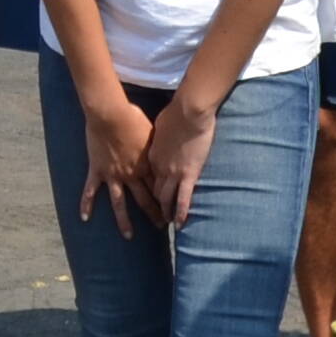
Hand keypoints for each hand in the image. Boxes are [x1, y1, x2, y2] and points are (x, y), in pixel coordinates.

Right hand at [71, 79, 155, 229]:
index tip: (174, 209)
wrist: (110, 114)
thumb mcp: (152, 132)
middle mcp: (131, 174)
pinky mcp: (97, 171)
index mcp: (146, 165)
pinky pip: (90, 191)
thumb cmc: (132, 118)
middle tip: (161, 227)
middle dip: (154, 215)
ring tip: (128, 236)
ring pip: (119, 203)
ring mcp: (113, 175)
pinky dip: (86, 204)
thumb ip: (157, 145)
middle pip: (144, 199)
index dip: (168, 200)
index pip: (160, 188)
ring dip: (124, 221)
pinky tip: (84, 218)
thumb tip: (166, 148)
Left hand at [133, 88, 218, 229]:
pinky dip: (181, 213)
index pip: (147, 176)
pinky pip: (183, 199)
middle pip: (152, 190)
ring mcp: (173, 173)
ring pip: (165, 198)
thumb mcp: (160, 125)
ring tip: (165, 223)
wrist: (188, 112)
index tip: (148, 193)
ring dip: (165, 212)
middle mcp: (158, 168)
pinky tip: (180, 224)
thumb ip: (159, 135)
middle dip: (152, 205)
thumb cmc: (175, 112)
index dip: (148, 186)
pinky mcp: (188, 175)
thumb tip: (163, 133)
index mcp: (150, 155)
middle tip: (153, 216)